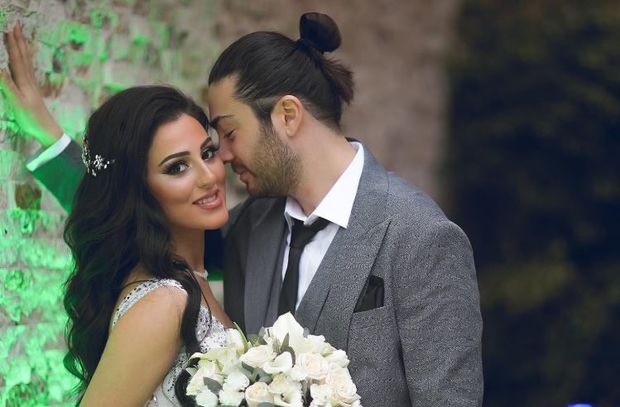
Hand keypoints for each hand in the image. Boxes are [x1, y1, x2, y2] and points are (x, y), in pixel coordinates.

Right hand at [1, 22, 62, 146]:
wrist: (47, 130)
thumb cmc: (31, 118)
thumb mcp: (16, 102)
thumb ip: (7, 85)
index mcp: (23, 81)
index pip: (16, 58)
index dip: (12, 44)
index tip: (9, 28)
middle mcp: (28, 80)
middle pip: (22, 57)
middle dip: (18, 41)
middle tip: (16, 26)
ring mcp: (30, 85)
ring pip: (25, 63)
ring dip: (21, 49)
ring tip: (20, 38)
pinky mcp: (30, 91)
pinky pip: (26, 71)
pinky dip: (24, 62)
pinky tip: (23, 62)